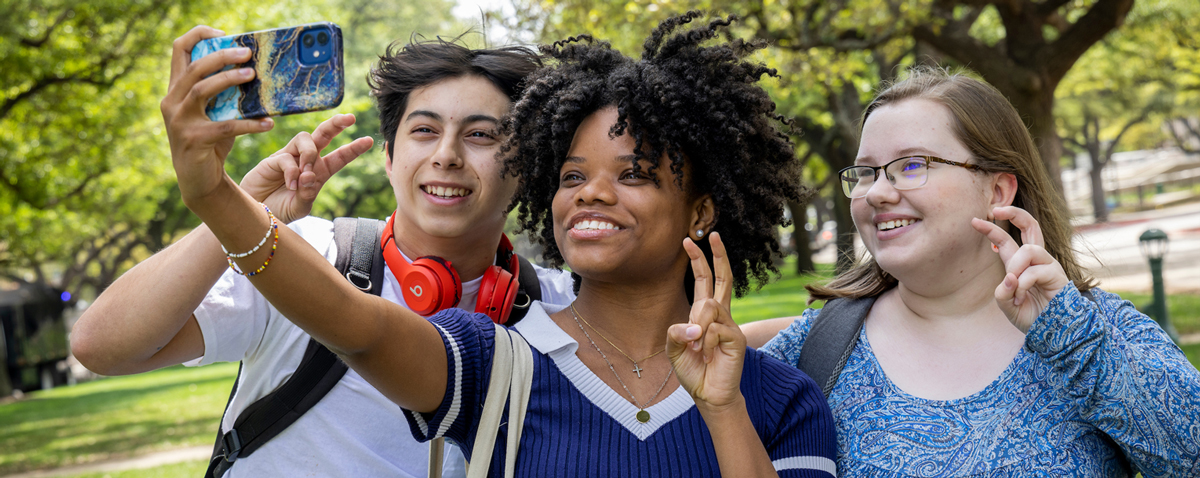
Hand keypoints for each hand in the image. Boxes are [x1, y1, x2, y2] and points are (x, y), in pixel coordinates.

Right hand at [161, 25, 274, 204]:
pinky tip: (268, 123)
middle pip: (193, 68)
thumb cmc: (210, 143)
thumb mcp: (214, 113)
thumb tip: (255, 73)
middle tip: (247, 53)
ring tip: (252, 75)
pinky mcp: (193, 140)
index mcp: (175, 90)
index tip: (223, 34)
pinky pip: (225, 126)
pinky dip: (249, 124)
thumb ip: (225, 94)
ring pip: (201, 90)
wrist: (199, 181)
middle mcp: (171, 102)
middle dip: (221, 57)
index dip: (198, 36)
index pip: (179, 51)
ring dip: (228, 79)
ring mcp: (179, 121)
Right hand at [241, 114, 374, 222]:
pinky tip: (292, 184)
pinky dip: (293, 171)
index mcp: (320, 172)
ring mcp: (290, 157)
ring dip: (310, 155)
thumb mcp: (300, 207)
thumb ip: (308, 194)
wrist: (256, 215)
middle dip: (336, 124)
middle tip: (350, 118)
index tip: (369, 140)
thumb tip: (310, 175)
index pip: (339, 157)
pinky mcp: (273, 159)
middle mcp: (306, 160)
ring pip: (306, 139)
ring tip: (306, 174)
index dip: (353, 149)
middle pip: (323, 135)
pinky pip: (287, 157)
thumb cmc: (280, 210)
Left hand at [667, 233, 746, 412]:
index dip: (699, 261)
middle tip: (713, 233)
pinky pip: (715, 327)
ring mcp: (731, 324)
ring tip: (696, 346)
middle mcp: (721, 315)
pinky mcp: (737, 337)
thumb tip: (695, 325)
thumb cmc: (693, 371)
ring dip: (697, 325)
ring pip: (709, 306)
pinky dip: (705, 339)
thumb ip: (676, 332)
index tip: (689, 241)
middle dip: (718, 255)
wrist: (709, 395)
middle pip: (723, 278)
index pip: (705, 281)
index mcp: (705, 314)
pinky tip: (706, 352)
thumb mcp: (674, 348)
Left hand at [972, 206, 1068, 332]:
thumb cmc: (1031, 317)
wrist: (1052, 333)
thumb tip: (1009, 277)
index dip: (991, 229)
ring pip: (1029, 249)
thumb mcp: (1007, 306)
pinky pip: (1036, 271)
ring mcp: (1048, 265)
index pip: (1005, 241)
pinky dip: (1023, 284)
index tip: (974, 220)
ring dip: (1016, 267)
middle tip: (995, 210)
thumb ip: (1002, 293)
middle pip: (1031, 225)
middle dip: (1014, 213)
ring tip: (1013, 286)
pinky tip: (1020, 297)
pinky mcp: (1058, 275)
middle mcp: (1035, 260)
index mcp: (1020, 265)